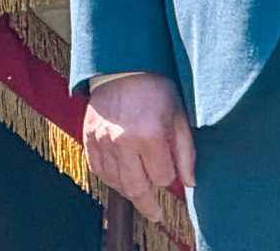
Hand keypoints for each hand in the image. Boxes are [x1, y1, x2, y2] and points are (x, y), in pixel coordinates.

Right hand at [83, 72, 193, 222]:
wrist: (122, 67)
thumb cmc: (156, 88)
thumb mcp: (179, 116)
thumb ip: (185, 152)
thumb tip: (190, 182)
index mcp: (149, 135)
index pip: (162, 178)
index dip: (169, 177)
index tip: (172, 171)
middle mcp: (123, 142)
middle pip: (136, 188)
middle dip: (149, 204)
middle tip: (156, 213)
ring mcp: (103, 141)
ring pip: (116, 183)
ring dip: (129, 191)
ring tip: (140, 193)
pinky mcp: (89, 138)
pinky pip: (98, 170)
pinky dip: (110, 179)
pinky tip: (121, 178)